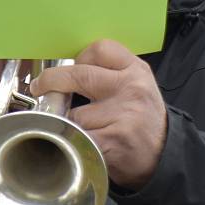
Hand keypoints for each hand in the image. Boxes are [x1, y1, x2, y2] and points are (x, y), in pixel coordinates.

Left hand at [29, 39, 166, 190]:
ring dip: (68, 122)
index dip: (79, 56)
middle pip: (79, 74)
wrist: (164, 156)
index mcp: (136, 71)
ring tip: (80, 128)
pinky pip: (77, 136)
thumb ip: (110, 72)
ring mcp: (123, 115)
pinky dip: (73, 141)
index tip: (71, 65)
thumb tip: (67, 68)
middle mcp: (131, 89)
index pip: (101, 49)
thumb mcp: (136, 85)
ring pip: (74, 113)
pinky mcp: (112, 140)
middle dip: (51, 81)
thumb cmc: (142, 119)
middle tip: (40, 86)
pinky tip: (82, 143)